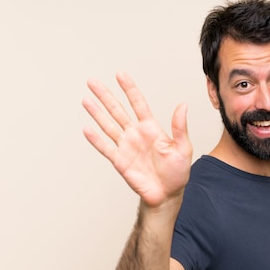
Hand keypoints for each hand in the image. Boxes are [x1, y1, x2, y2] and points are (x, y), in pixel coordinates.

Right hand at [82, 71, 192, 207]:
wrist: (167, 194)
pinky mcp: (120, 161)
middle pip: (117, 110)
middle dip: (106, 95)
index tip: (120, 74)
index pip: (138, 103)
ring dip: (97, 112)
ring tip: (86, 99)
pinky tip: (87, 128)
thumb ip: (179, 127)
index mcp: (151, 129)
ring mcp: (126, 146)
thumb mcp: (183, 148)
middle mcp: (136, 134)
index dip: (129, 89)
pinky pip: (106, 148)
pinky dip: (96, 139)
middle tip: (93, 81)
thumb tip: (183, 106)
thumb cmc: (177, 172)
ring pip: (108, 125)